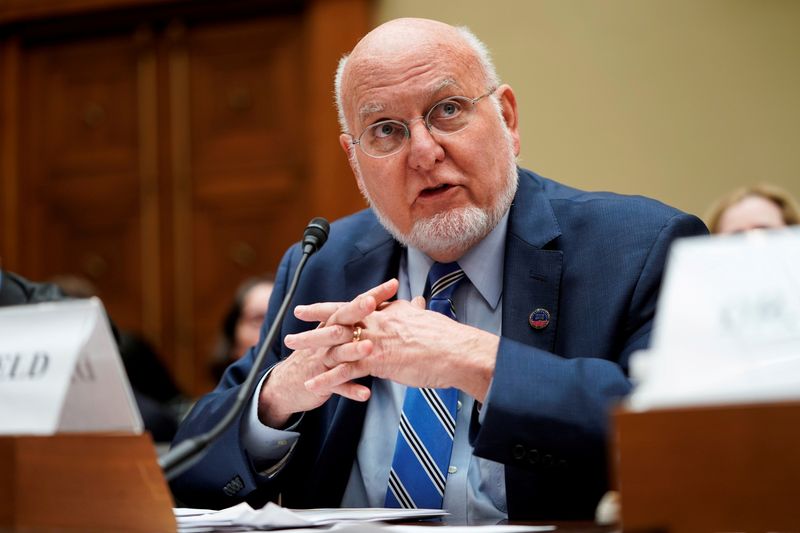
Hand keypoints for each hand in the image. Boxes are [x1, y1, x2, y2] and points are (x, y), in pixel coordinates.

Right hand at [257, 279, 397, 426]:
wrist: (287, 384)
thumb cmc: (318, 354)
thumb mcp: (333, 335)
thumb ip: (357, 321)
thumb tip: (384, 306)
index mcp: (333, 324)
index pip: (353, 304)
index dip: (372, 294)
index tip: (393, 283)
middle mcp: (325, 338)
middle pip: (342, 322)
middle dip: (356, 311)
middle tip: (371, 302)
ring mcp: (322, 360)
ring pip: (338, 353)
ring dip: (353, 351)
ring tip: (369, 347)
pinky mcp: (320, 382)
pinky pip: (337, 386)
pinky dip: (351, 390)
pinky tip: (366, 394)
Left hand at [296, 297, 499, 402]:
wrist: (457, 352)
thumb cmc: (446, 338)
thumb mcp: (425, 318)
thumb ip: (413, 311)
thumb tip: (413, 302)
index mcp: (387, 311)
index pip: (352, 305)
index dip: (329, 306)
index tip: (309, 306)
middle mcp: (377, 322)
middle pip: (338, 320)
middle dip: (312, 322)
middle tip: (292, 325)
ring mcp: (376, 341)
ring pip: (336, 343)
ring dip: (311, 348)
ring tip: (290, 353)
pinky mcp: (378, 362)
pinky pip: (346, 371)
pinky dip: (327, 379)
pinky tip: (311, 386)